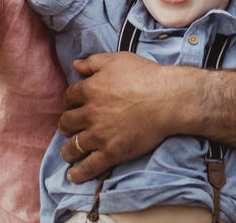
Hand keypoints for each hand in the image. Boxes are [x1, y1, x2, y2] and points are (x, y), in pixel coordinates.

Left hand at [57, 52, 189, 183]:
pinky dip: (78, 173)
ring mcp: (100, 134)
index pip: (68, 98)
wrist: (169, 98)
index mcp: (90, 89)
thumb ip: (93, 62)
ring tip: (68, 153)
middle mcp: (90, 113)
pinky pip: (89, 166)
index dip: (69, 102)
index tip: (72, 107)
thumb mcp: (117, 60)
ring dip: (68, 150)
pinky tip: (73, 176)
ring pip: (73, 146)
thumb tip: (76, 64)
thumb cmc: (146, 76)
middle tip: (71, 129)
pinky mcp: (112, 152)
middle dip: (67, 126)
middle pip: (67, 122)